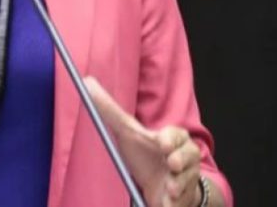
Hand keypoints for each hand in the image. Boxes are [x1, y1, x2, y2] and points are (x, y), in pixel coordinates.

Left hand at [85, 77, 202, 206]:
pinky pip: (184, 201)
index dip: (169, 138)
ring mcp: (187, 176)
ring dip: (177, 184)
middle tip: (171, 163)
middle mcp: (184, 155)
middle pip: (190, 154)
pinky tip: (168, 203)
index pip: (176, 134)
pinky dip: (175, 203)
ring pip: (188, 179)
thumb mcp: (126, 132)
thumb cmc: (145, 154)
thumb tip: (87, 82)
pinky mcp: (186, 197)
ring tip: (170, 189)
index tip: (161, 143)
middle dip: (180, 159)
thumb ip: (109, 110)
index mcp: (172, 138)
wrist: (162, 186)